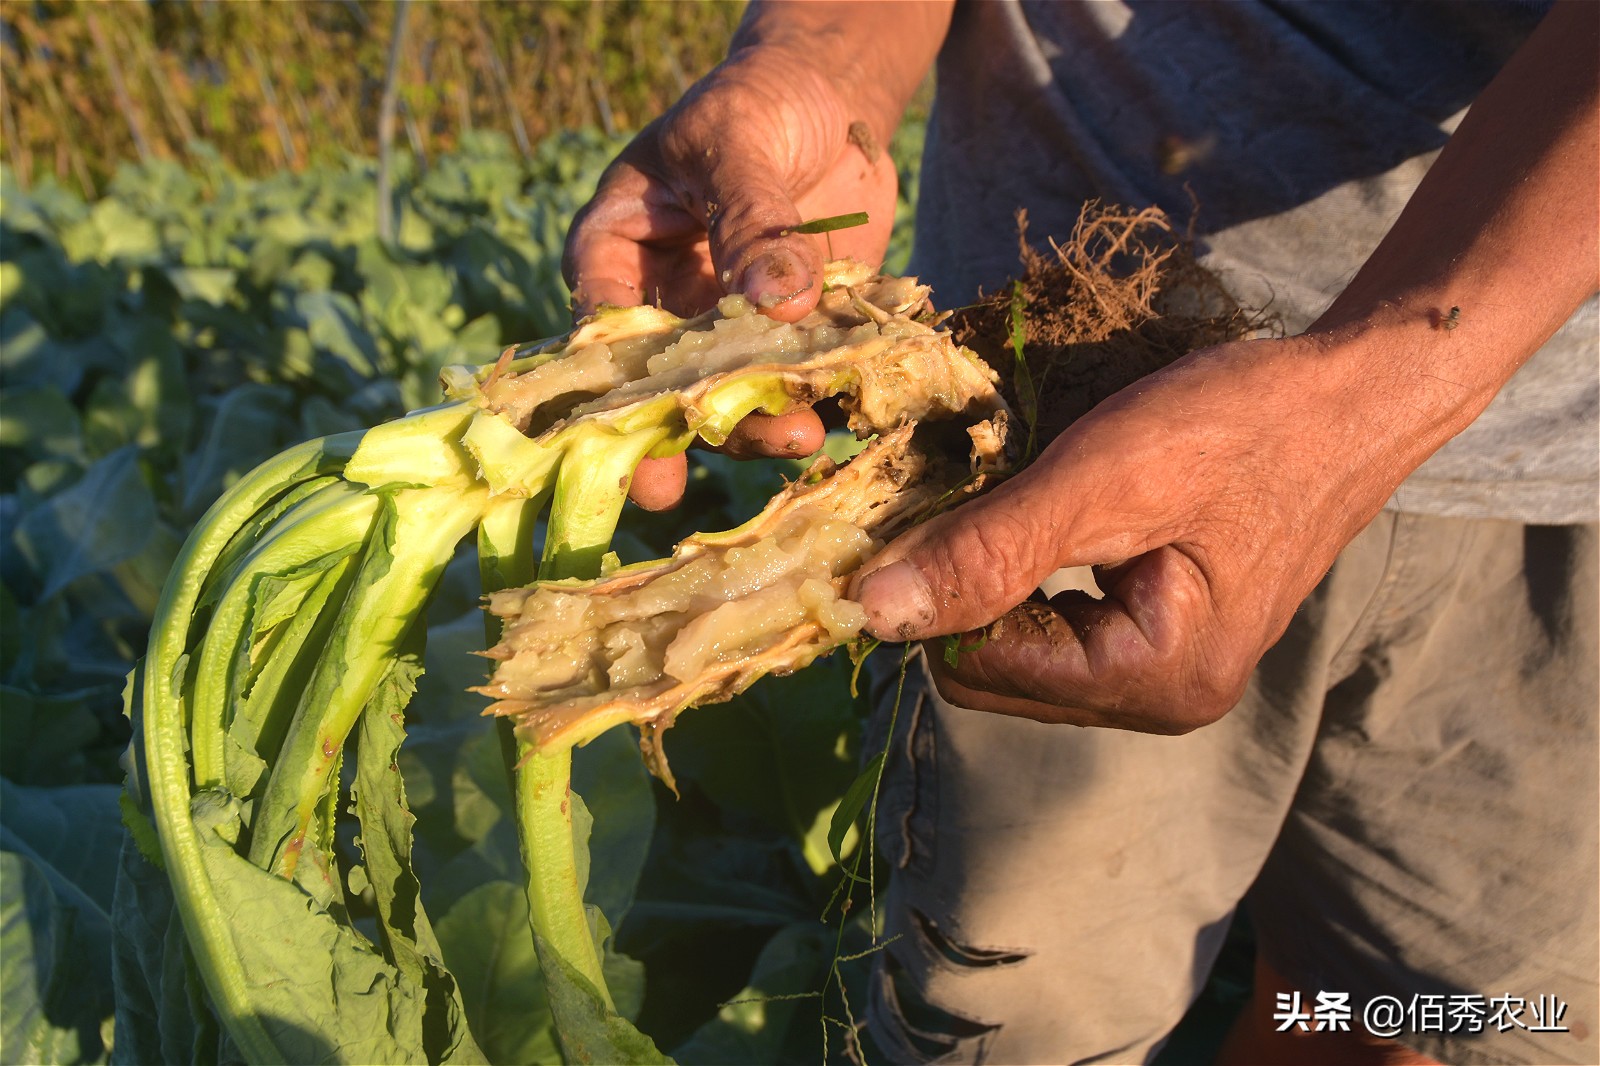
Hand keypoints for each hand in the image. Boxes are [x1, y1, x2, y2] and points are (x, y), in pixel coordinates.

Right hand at [563, 41, 899, 509]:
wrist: (831, 99)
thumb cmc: (756, 103)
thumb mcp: (738, 142)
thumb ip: (752, 220)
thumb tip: (776, 304)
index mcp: (615, 252)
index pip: (598, 326)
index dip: (607, 384)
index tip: (626, 428)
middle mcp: (664, 304)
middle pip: (660, 382)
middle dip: (672, 431)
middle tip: (669, 488)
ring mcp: (729, 329)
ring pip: (731, 396)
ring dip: (758, 425)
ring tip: (801, 435)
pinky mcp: (796, 336)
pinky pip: (800, 380)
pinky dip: (820, 399)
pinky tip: (842, 412)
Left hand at [849, 335, 1413, 732]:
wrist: (1353, 396)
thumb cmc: (1242, 425)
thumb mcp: (1104, 477)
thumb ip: (988, 550)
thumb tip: (870, 612)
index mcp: (1154, 684)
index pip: (975, 671)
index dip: (937, 592)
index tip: (930, 506)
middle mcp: (1162, 705)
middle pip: (994, 677)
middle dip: (971, 591)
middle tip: (987, 493)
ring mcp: (1170, 681)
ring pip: (1021, 655)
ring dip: (1001, 581)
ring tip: (1036, 501)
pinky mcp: (1170, 645)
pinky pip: (1062, 633)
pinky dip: (1036, 580)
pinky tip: (1064, 521)